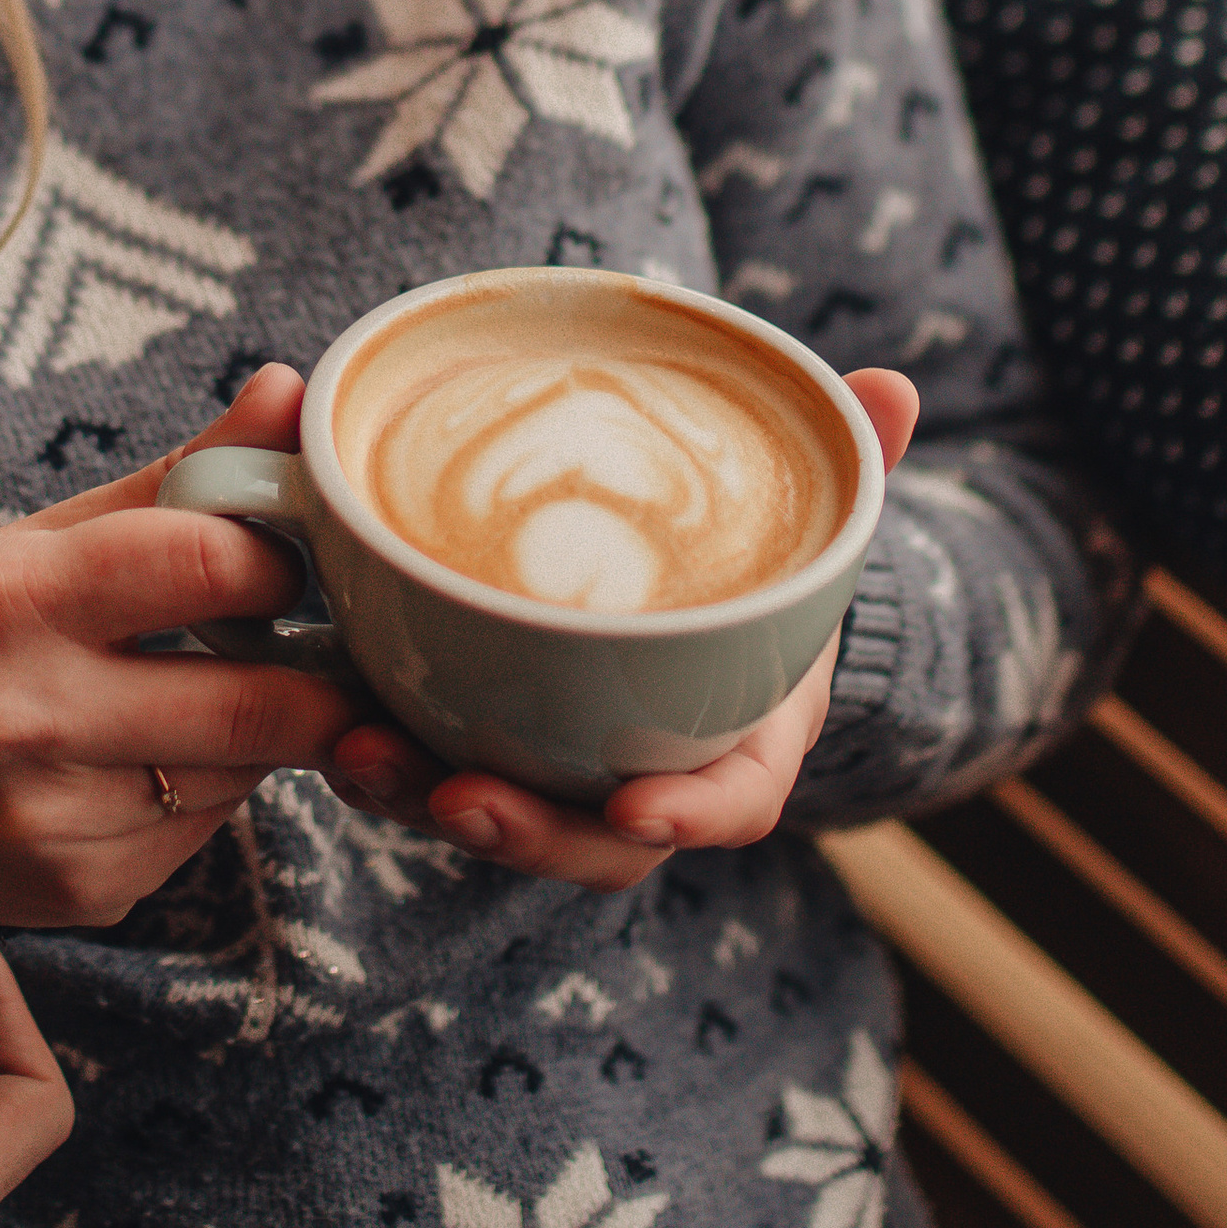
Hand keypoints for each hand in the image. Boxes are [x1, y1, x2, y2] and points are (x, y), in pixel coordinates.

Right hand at [0, 364, 359, 928]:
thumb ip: (180, 475)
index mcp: (6, 597)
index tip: (283, 558)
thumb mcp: (44, 538)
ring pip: (238, 773)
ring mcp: (47, 821)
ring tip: (222, 692)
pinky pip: (199, 832)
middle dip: (315, 674)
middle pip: (252, 701)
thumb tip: (292, 387)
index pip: (207, 565)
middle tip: (325, 644)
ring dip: (261, 733)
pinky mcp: (78, 892)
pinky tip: (155, 764)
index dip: (276, 560)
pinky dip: (208, 792)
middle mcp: (19, 715)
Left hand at [323, 366, 922, 889]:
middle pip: (590, 841)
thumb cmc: (752, 567)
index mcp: (743, 737)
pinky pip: (433, 770)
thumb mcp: (801, 513)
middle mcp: (650, 776)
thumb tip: (894, 386)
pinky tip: (333, 721)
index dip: (689, 813)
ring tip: (358, 753)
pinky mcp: (484, 741)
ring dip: (420, 795)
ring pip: (496, 818)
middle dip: (525, 831)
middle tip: (457, 794)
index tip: (636, 808)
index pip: (730, 803)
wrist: (694, 593)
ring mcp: (562, 773)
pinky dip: (385, 756)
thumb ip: (849, 458)